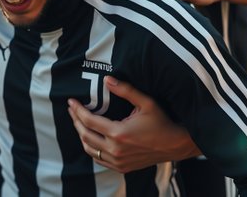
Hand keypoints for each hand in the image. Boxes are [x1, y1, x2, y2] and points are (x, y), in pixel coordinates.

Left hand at [67, 76, 199, 172]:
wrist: (176, 144)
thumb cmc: (162, 122)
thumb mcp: (146, 102)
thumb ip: (125, 90)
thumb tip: (107, 79)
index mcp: (119, 133)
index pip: (89, 120)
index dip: (77, 110)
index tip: (71, 102)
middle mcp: (116, 149)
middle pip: (85, 135)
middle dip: (75, 121)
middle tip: (71, 110)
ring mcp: (118, 161)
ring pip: (89, 149)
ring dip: (81, 134)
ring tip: (78, 122)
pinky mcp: (121, 167)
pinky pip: (98, 159)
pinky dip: (91, 148)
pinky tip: (90, 138)